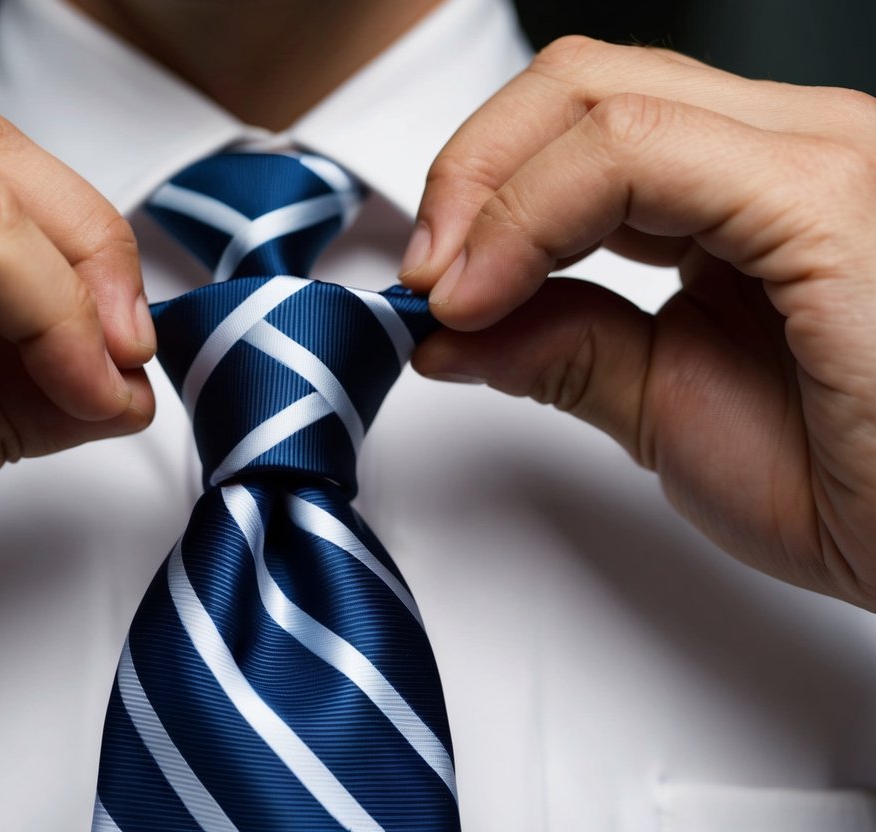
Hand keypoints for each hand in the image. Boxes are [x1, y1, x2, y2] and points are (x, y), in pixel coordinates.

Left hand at [400, 37, 875, 610]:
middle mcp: (786, 149)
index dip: (481, 187)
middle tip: (423, 277)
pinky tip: (490, 293)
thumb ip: (563, 348)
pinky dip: (536, 215)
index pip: (584, 121)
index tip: (425, 286)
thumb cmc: (859, 485)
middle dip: (470, 174)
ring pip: (601, 97)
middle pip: (582, 86)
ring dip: (489, 191)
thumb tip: (445, 332)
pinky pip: (643, 154)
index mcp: (749, 191)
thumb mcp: (668, 410)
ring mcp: (815, 157)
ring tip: (447, 291)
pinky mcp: (826, 196)